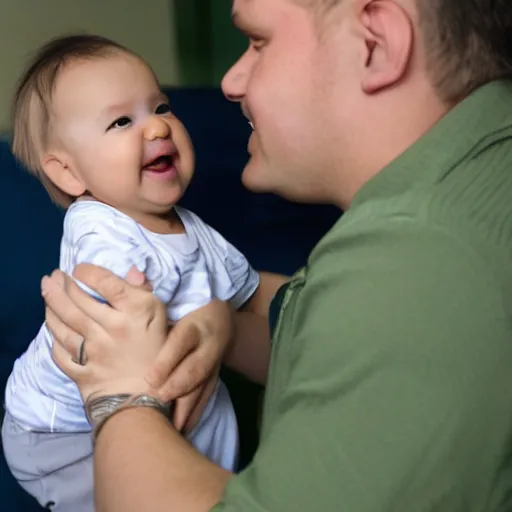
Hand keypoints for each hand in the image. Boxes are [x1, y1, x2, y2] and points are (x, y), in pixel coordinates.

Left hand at [43, 264, 167, 403]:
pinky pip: (61, 353)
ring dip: (51, 306)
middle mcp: (113, 330)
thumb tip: (132, 271)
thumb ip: (144, 292)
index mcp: (135, 313)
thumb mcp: (161, 316)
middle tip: (53, 276)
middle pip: (78, 302)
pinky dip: (53, 339)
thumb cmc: (159, 353)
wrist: (150, 398)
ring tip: (47, 293)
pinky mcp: (84, 371)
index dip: (88, 272)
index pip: (106, 283)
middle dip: (61, 286)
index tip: (79, 269)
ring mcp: (96, 352)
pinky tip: (51, 328)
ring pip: (65, 325)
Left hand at [147, 299, 233, 432]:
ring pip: (202, 389)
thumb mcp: (176, 298)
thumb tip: (130, 275)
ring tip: (169, 427)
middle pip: (194, 371)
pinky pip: (205, 398)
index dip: (168, 360)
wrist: (224, 320)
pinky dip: (193, 415)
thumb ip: (149, 292)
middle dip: (175, 390)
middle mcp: (207, 348)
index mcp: (195, 326)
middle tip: (156, 405)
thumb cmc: (191, 308)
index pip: (182, 341)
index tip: (150, 379)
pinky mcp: (214, 378)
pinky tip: (181, 429)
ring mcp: (213, 366)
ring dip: (185, 409)